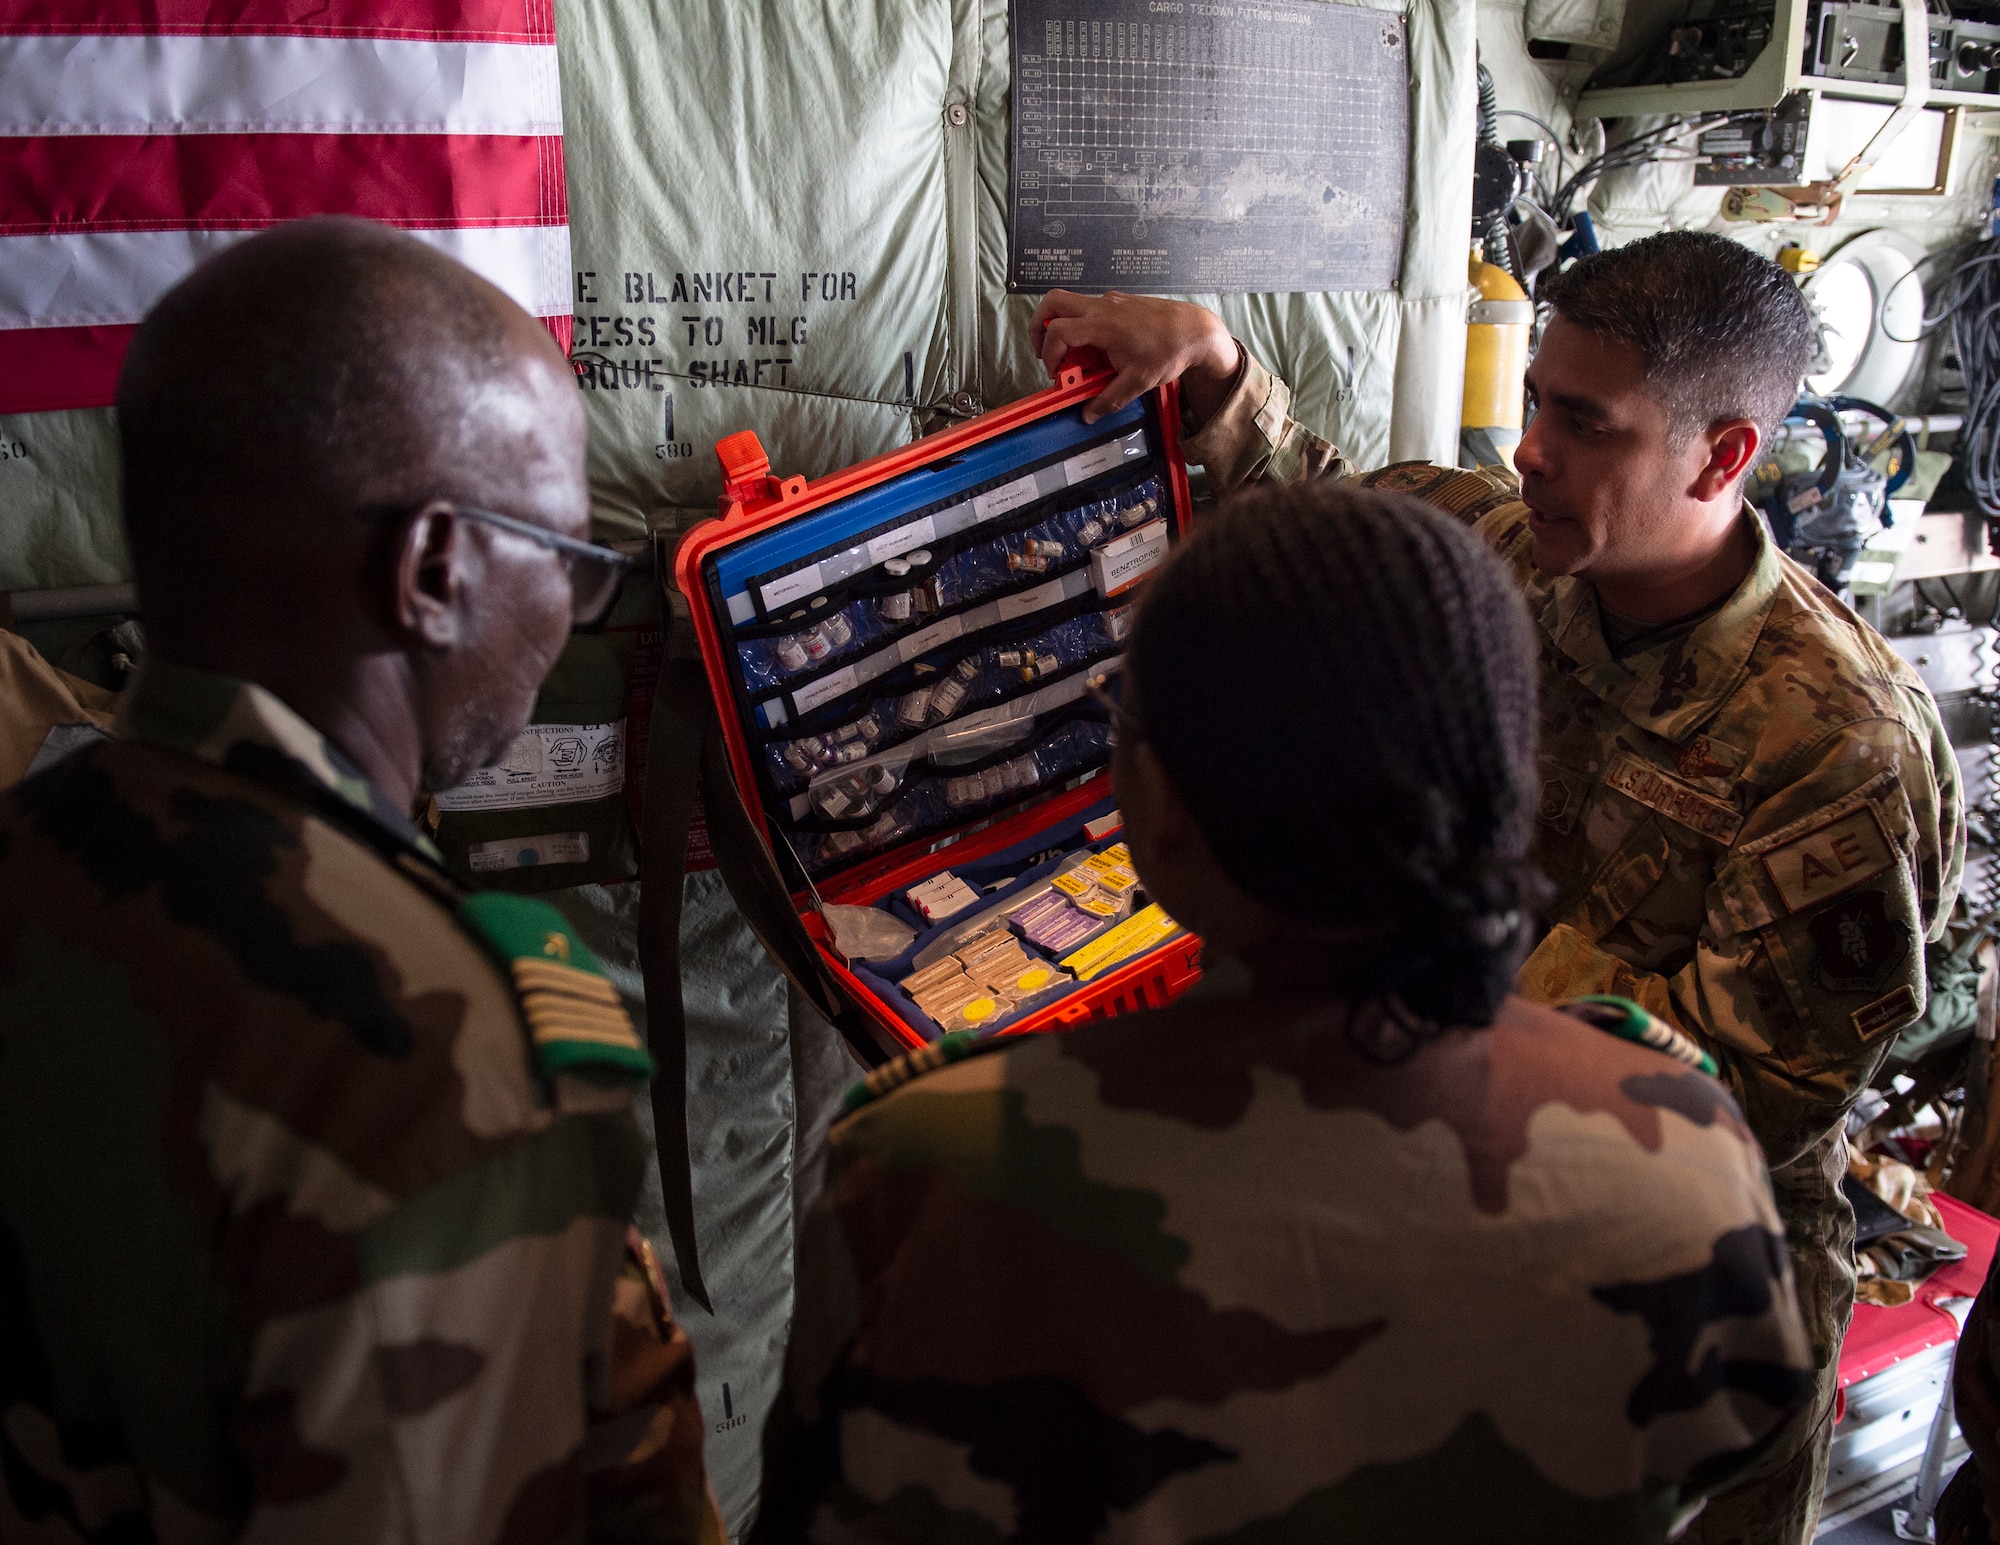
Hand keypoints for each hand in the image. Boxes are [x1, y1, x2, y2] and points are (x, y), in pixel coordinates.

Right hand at [1029, 291, 1239, 424]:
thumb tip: (1088, 415)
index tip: (1057, 373)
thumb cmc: (1170, 351)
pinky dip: (1081, 324)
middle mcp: (1102, 306)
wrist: (1196, 330)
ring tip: (1069, 353)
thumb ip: (1109, 400)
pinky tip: (1096, 348)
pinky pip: (1089, 307)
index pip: (1058, 331)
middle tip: (1043, 352)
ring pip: (1069, 302)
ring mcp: (1110, 300)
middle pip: (1053, 303)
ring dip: (1060, 325)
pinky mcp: (1119, 301)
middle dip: (1039, 326)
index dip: (1049, 354)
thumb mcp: (1138, 382)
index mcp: (1103, 324)